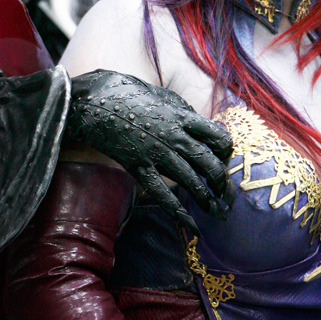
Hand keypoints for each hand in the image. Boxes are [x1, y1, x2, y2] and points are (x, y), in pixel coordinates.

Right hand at [67, 70, 233, 233]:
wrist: (93, 101)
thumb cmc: (127, 92)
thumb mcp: (163, 95)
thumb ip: (183, 111)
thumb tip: (198, 123)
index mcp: (183, 117)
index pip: (219, 138)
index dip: (227, 152)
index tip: (224, 159)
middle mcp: (175, 138)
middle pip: (210, 165)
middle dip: (222, 183)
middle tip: (227, 195)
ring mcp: (157, 154)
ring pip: (192, 182)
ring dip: (209, 200)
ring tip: (219, 212)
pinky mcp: (139, 167)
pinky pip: (163, 195)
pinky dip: (180, 214)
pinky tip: (194, 227)